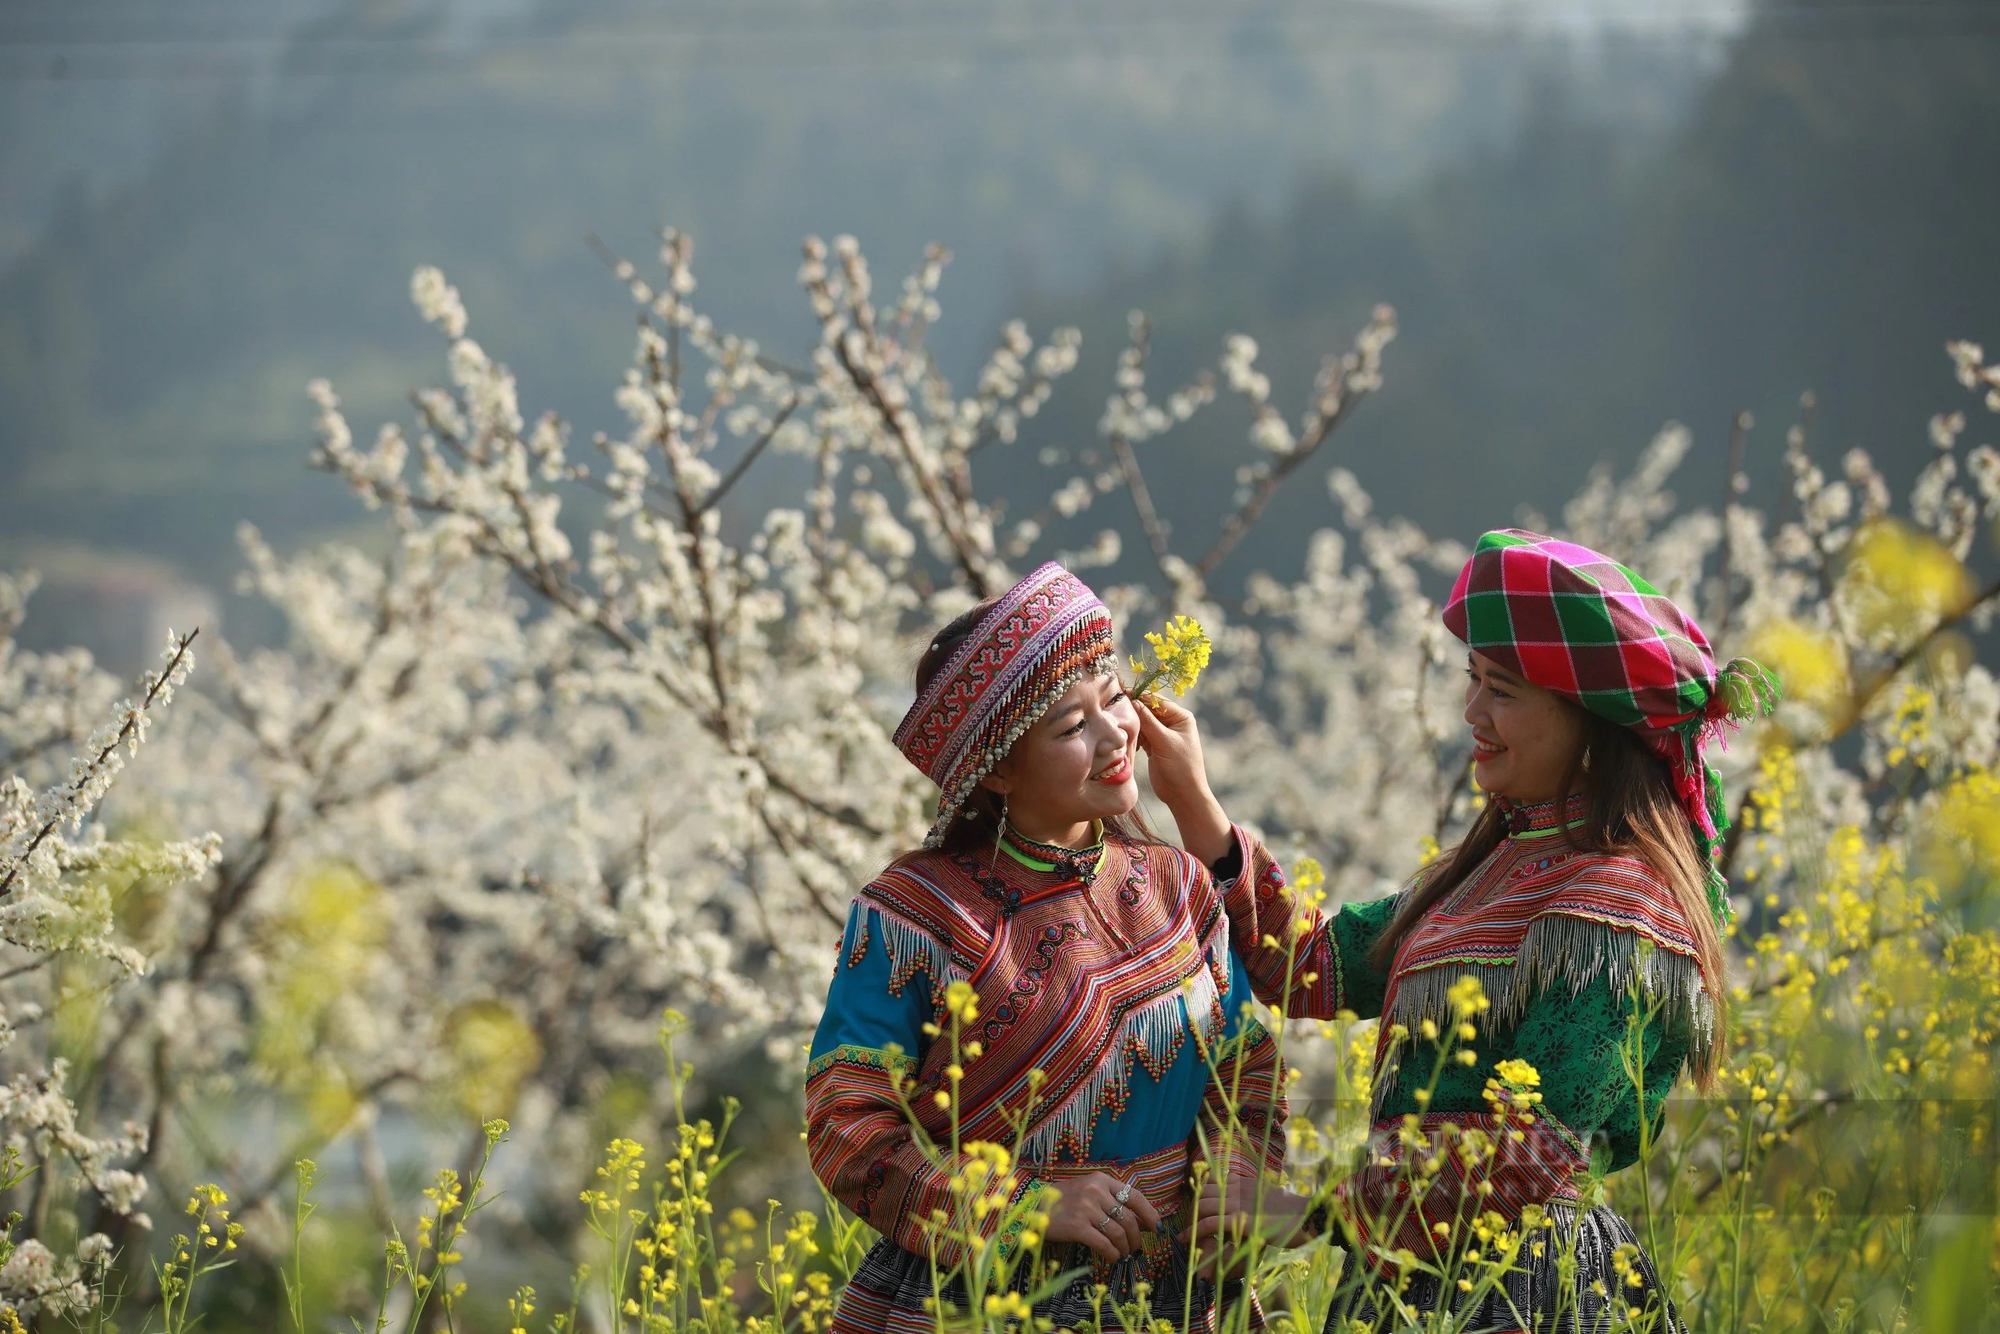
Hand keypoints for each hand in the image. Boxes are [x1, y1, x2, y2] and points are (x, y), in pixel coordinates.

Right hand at [1042, 1172, 1162, 1265]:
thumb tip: (1138, 1221)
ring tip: (1124, 1254)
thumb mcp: (1088, 1190)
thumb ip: (1110, 1199)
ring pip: (1118, 1233)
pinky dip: (1113, 1254)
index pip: (1135, 1196)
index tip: (1156, 1227)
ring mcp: (1086, 1208)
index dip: (1150, 1213)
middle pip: (1129, 1219)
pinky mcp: (1078, 1226)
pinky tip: (1113, 1258)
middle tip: (1136, 1248)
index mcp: (1101, 1180)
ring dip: (1125, 1248)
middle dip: (1137, 1238)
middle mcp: (1096, 1191)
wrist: (1033, 1205)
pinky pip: (1104, 1244)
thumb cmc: (1063, 1199)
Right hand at [1133, 695, 1232, 864]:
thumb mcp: (1164, 742)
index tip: (1120, 694)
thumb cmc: (1180, 767)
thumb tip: (1134, 701)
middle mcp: (1173, 723)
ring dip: (1132, 724)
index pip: (1157, 701)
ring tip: (1116, 723)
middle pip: (1149, 710)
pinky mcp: (1154, 746)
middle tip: (1114, 707)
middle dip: (1134, 711)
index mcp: (1181, 718)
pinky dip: (1133, 736)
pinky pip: (1141, 735)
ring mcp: (1163, 735)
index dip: (1139, 697)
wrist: (1183, 795)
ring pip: (1143, 723)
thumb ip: (1149, 721)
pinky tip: (1124, 737)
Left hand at [1179, 1175, 1311, 1279]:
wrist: (1305, 1216)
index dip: (1200, 1192)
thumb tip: (1241, 1201)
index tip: (1194, 1206)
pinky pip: (1209, 1223)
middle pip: (1203, 1192)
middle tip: (1188, 1224)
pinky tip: (1186, 1239)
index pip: (1212, 1180)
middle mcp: (1236, 1188)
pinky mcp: (1239, 1220)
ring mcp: (1237, 1203)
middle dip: (1192, 1207)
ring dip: (1190, 1221)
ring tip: (1184, 1235)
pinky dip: (1194, 1231)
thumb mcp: (1267, 1196)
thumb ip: (1251, 1195)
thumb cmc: (1291, 1211)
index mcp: (1243, 1180)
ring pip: (1202, 1207)